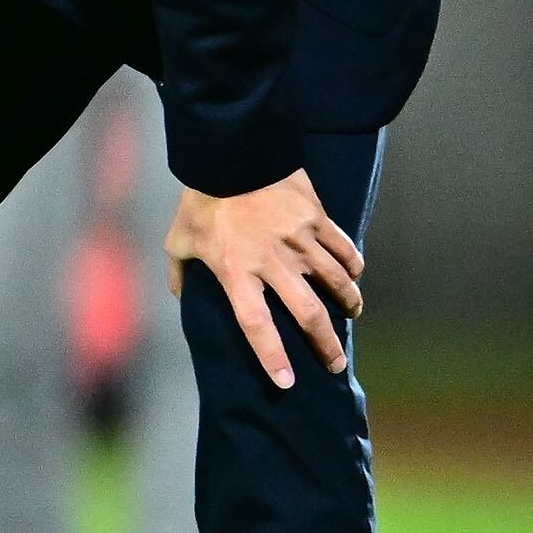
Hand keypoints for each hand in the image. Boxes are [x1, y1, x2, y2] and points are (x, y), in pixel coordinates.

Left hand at [165, 171, 364, 390]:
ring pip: (336, 282)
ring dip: (349, 304)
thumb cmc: (201, 198)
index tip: (287, 382)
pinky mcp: (316, 217)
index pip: (257, 326)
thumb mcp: (179, 237)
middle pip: (309, 314)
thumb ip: (178, 271)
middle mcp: (272, 262)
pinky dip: (353, 265)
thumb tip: (178, 293)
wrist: (231, 150)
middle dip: (326, 345)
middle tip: (336, 363)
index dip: (272, 356)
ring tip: (352, 315)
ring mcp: (299, 240)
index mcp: (236, 271)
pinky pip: (343, 248)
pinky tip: (355, 275)